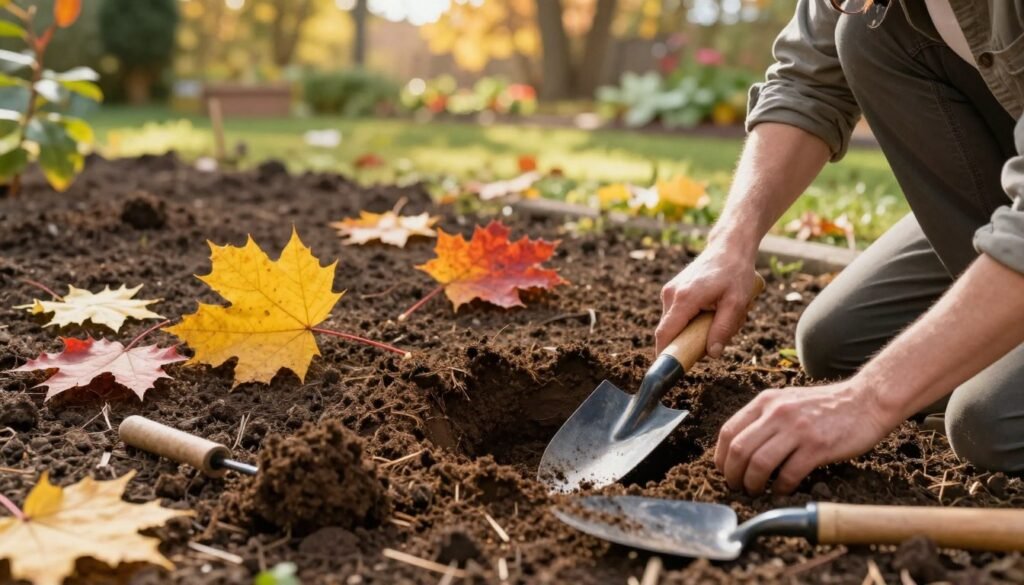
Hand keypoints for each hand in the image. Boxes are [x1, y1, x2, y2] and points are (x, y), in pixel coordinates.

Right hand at [657, 246, 755, 356]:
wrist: (729, 247)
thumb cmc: (735, 272)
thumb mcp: (737, 303)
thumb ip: (723, 329)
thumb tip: (712, 353)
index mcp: (684, 298)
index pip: (665, 334)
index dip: (665, 355)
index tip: (670, 371)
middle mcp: (671, 294)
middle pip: (670, 332)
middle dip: (690, 341)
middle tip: (716, 337)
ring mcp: (669, 292)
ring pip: (675, 325)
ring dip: (693, 330)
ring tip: (719, 315)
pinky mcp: (672, 291)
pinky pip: (678, 315)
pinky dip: (693, 320)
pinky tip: (712, 309)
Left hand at [714, 381, 896, 494]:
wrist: (866, 400)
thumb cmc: (826, 406)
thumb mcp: (787, 402)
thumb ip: (764, 419)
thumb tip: (740, 450)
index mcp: (765, 401)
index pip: (728, 431)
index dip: (720, 457)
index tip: (724, 472)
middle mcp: (777, 413)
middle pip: (738, 450)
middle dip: (732, 475)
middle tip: (736, 487)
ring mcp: (797, 429)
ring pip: (759, 463)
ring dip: (752, 484)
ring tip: (755, 492)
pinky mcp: (817, 446)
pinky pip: (788, 474)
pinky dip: (780, 487)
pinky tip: (782, 491)